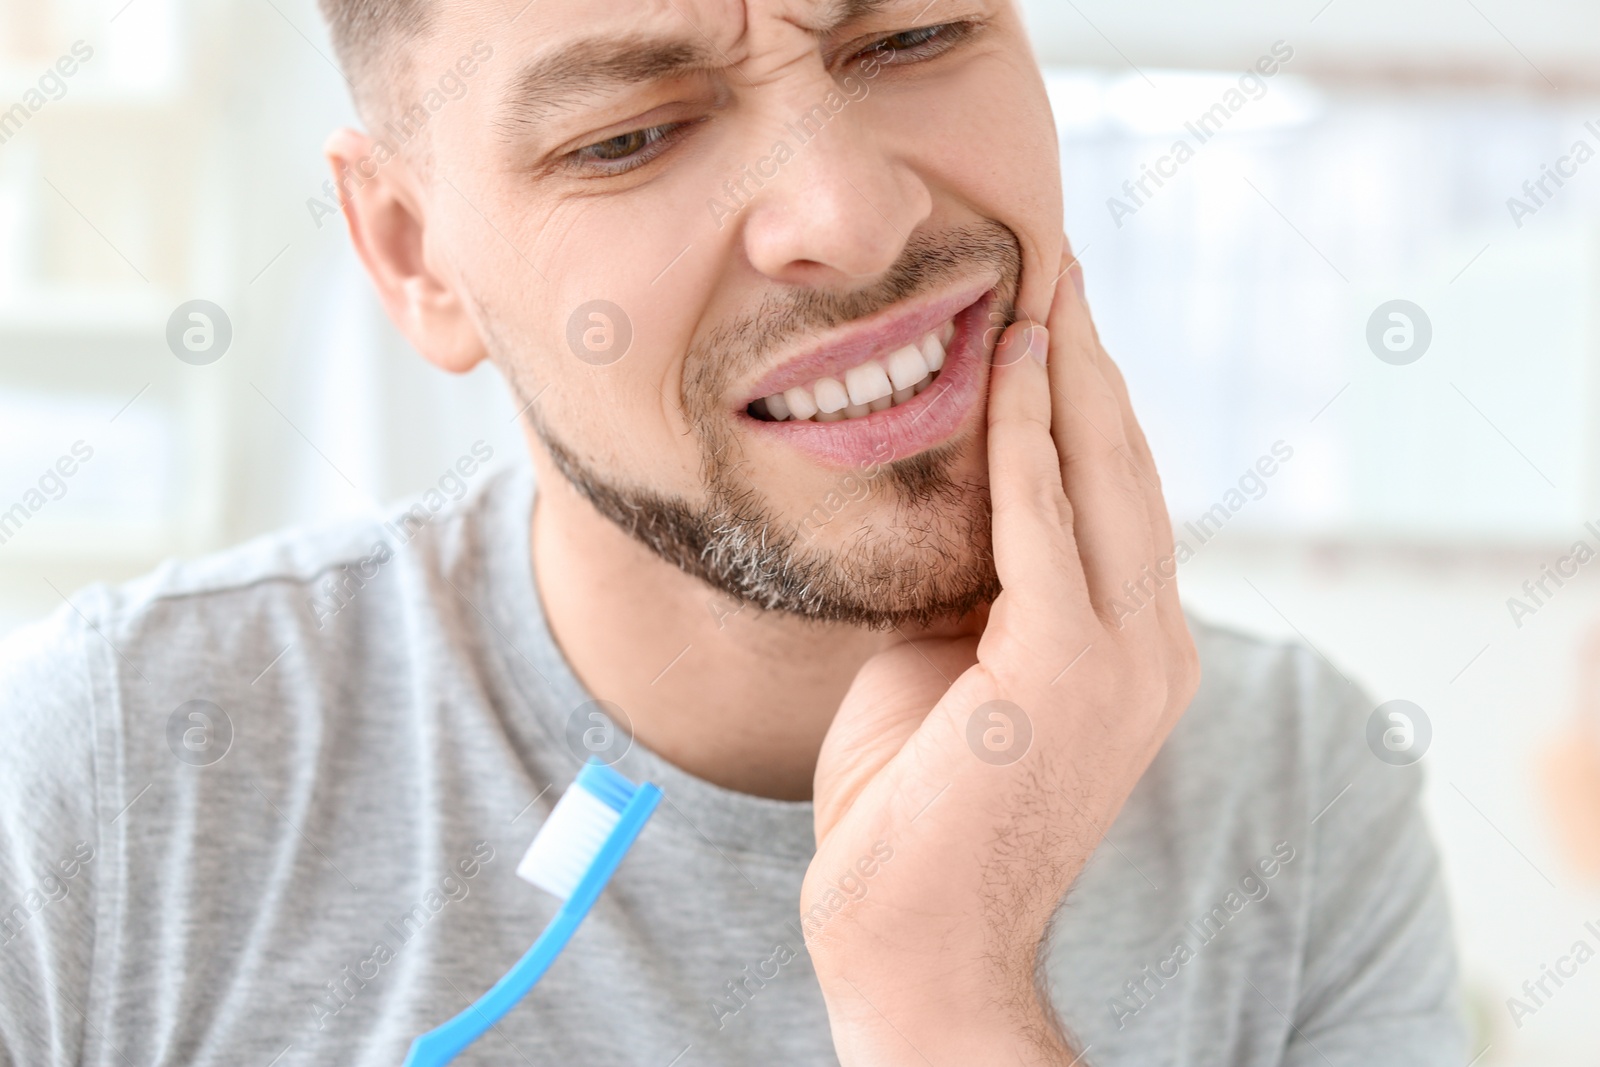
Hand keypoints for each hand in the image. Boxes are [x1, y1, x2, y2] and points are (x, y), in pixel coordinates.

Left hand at [802, 243, 1200, 1064]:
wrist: (907, 931)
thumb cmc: (913, 801)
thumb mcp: (949, 662)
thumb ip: (976, 580)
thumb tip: (951, 494)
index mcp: (1131, 649)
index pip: (1118, 498)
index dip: (1091, 402)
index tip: (1056, 319)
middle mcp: (1153, 648)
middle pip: (1129, 469)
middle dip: (1091, 360)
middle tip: (1060, 265)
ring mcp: (1124, 662)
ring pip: (1104, 476)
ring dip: (1068, 370)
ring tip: (1041, 281)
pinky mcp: (1069, 671)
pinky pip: (1046, 519)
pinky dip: (1027, 432)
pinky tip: (1009, 358)